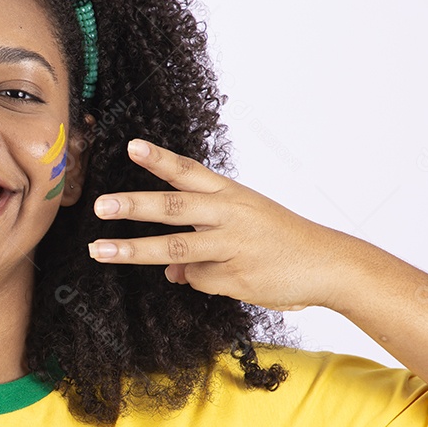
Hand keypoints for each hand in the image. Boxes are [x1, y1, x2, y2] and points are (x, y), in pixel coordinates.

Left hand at [87, 138, 354, 311]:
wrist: (328, 264)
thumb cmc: (281, 239)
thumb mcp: (242, 224)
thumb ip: (200, 239)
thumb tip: (170, 271)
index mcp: (230, 194)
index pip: (188, 171)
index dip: (159, 159)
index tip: (132, 146)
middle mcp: (229, 215)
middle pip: (174, 207)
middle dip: (134, 205)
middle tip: (100, 205)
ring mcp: (231, 246)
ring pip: (176, 248)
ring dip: (134, 250)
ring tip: (99, 250)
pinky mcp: (236, 277)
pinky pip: (200, 280)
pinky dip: (198, 280)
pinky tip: (223, 276)